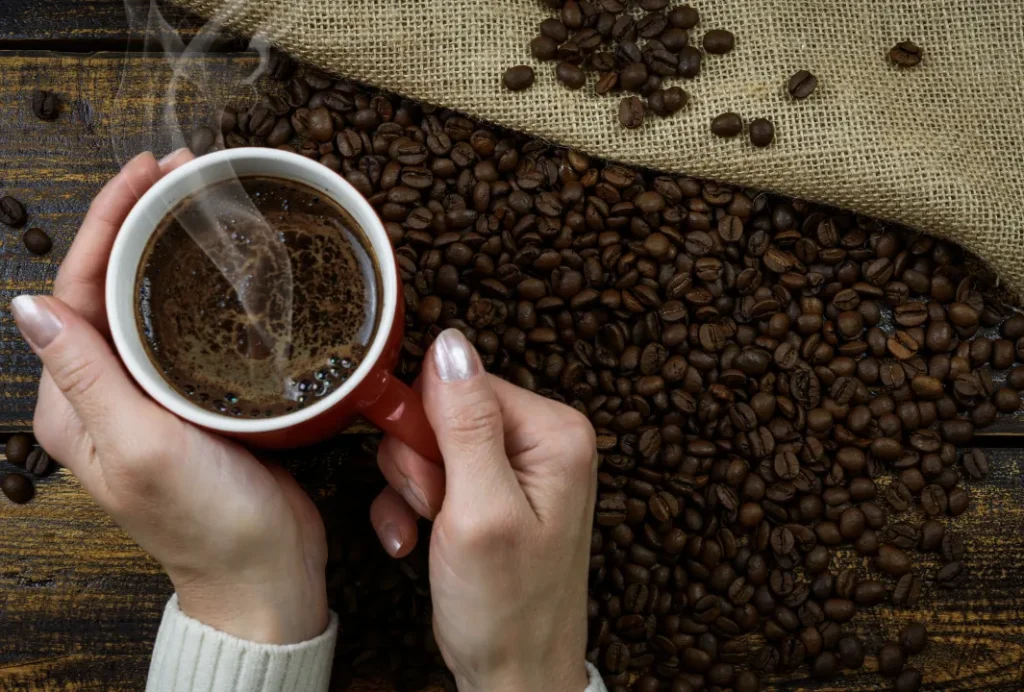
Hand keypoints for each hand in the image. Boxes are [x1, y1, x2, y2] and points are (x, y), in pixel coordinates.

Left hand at [11, 150, 329, 643]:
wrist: (265, 572)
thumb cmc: (208, 524)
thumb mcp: (142, 448)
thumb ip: (86, 377)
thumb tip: (28, 304)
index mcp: (72, 402)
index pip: (75, 289)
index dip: (105, 222)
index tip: (146, 174)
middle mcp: (102, 392)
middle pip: (106, 284)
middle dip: (134, 221)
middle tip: (178, 173)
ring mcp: (147, 396)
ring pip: (145, 301)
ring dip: (165, 247)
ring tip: (198, 202)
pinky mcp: (190, 400)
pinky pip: (183, 328)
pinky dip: (197, 286)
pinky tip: (223, 266)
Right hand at [374, 328, 597, 691]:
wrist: (514, 677)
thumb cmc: (506, 608)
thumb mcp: (480, 511)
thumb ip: (465, 424)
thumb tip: (451, 343)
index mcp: (554, 432)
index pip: (466, 382)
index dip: (428, 426)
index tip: (429, 480)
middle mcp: (542, 441)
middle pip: (444, 411)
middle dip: (420, 464)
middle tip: (437, 510)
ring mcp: (517, 468)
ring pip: (429, 444)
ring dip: (412, 490)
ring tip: (432, 531)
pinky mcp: (492, 492)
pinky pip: (432, 474)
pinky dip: (413, 508)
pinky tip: (417, 543)